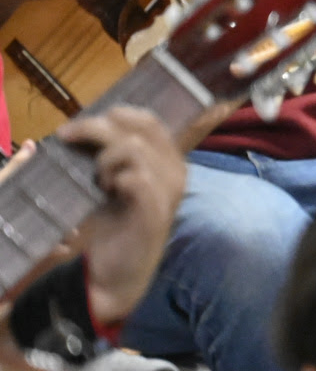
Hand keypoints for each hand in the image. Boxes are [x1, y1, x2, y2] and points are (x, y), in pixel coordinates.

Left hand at [56, 107, 187, 324]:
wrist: (121, 273)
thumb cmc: (117, 225)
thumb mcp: (118, 181)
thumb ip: (116, 155)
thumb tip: (89, 126)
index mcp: (169, 159)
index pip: (148, 119)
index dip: (114, 115)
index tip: (78, 127)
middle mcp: (176, 170)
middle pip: (140, 127)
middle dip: (97, 129)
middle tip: (67, 139)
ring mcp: (169, 191)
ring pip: (134, 148)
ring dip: (104, 159)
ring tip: (97, 180)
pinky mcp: (155, 212)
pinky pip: (136, 178)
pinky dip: (114, 179)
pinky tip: (107, 192)